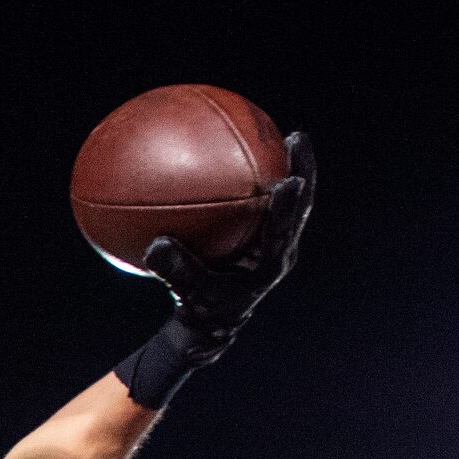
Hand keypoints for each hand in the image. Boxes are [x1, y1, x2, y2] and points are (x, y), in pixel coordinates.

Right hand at [140, 132, 314, 358]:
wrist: (212, 322)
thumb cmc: (200, 308)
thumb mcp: (186, 293)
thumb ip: (174, 270)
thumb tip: (156, 245)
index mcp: (269, 266)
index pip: (283, 231)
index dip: (287, 206)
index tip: (289, 180)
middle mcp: (280, 250)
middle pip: (300, 206)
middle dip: (302, 170)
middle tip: (295, 138)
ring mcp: (277, 242)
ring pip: (293, 200)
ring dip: (293, 167)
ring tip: (287, 135)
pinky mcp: (268, 236)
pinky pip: (270, 201)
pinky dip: (264, 177)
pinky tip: (249, 151)